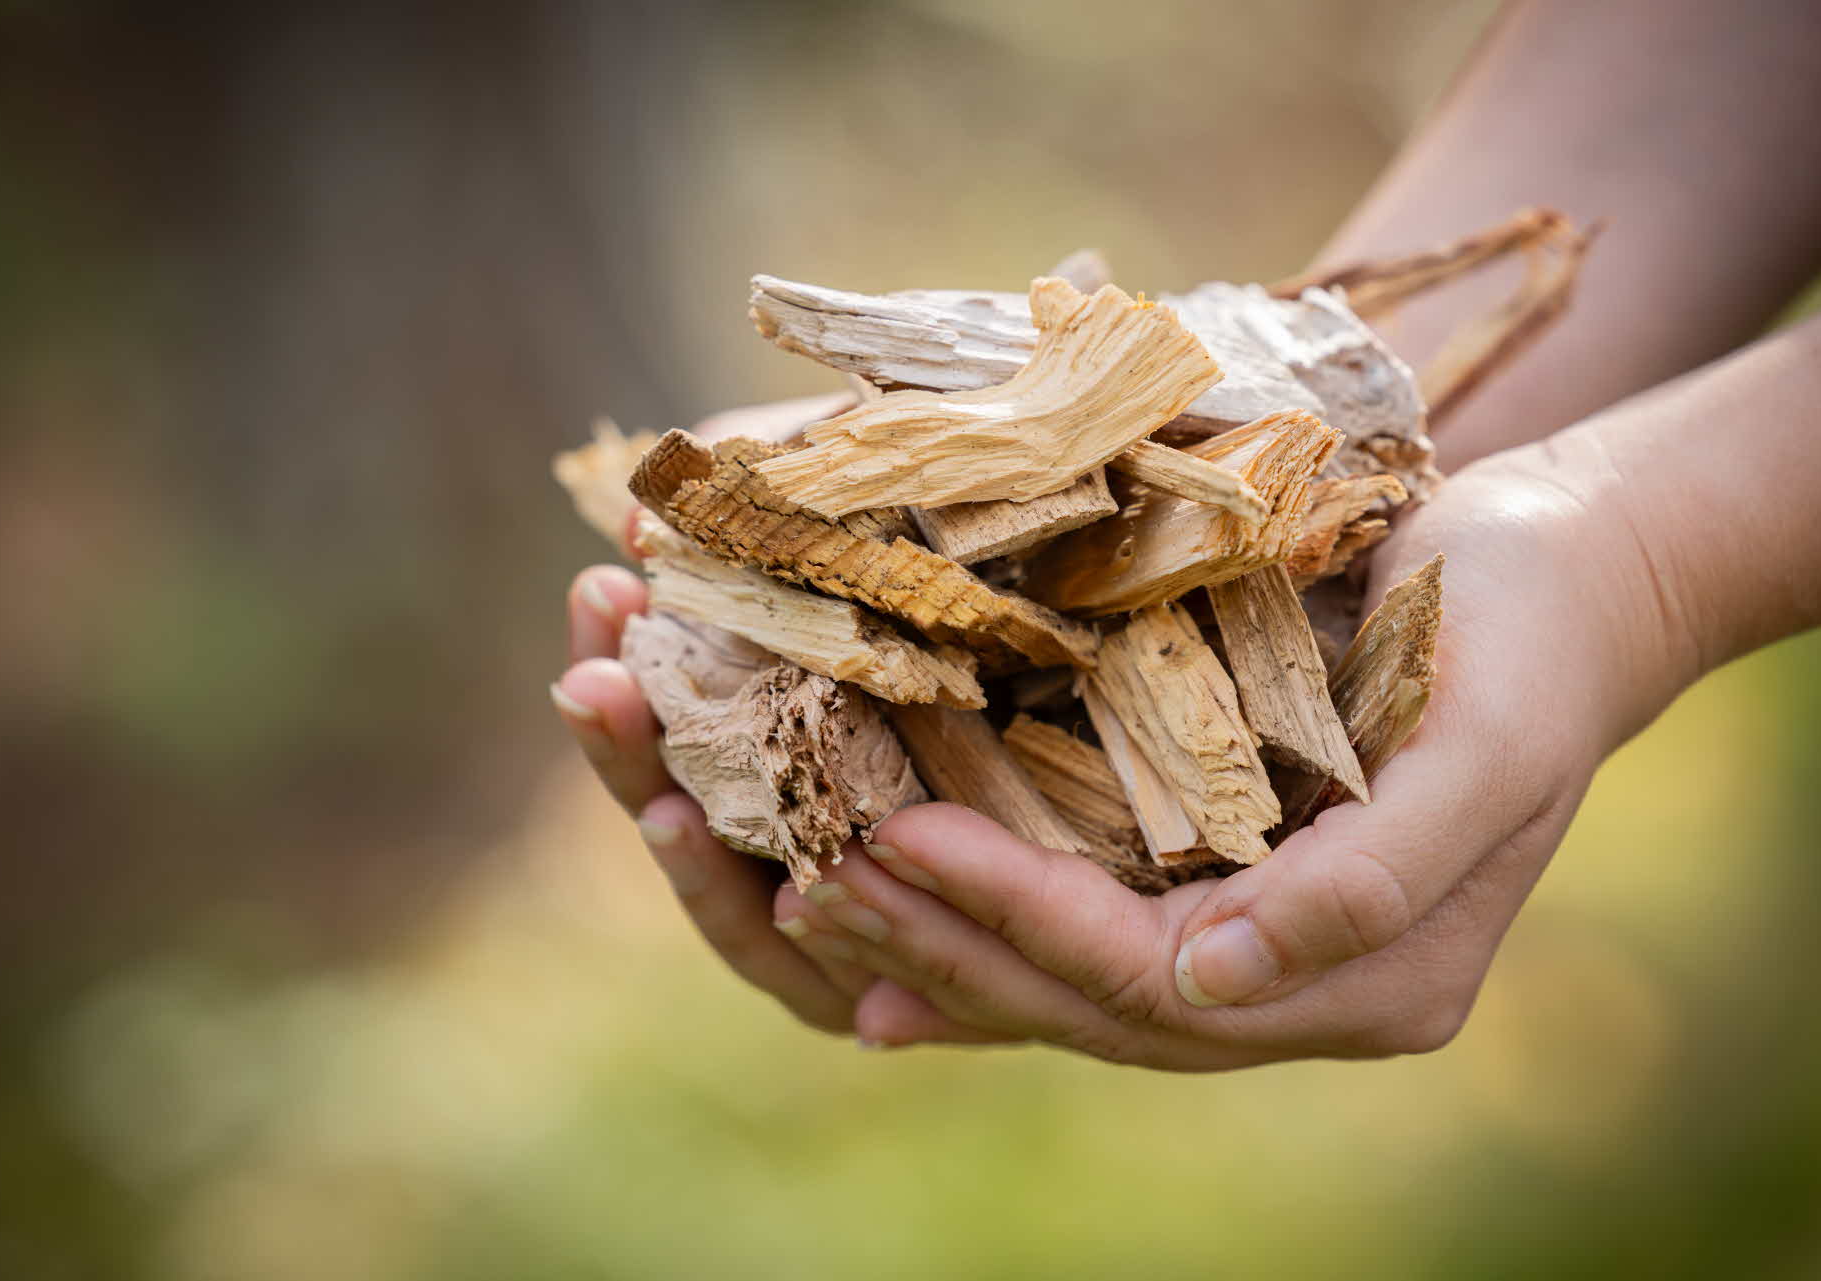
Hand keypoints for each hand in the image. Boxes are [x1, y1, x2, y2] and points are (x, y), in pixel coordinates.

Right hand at [550, 395, 1001, 1042]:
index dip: (629, 656)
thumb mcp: (930, 536)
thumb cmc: (1060, 605)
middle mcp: (823, 846)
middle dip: (628, 754)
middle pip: (692, 819)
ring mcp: (871, 934)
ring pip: (756, 922)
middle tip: (591, 678)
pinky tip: (806, 890)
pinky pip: (860, 991)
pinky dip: (825, 952)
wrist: (1229, 742)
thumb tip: (649, 508)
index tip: (602, 581)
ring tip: (668, 800)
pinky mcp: (943, 999)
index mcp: (807, 746)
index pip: (685, 713)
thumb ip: (805, 504)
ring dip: (696, 862)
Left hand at [773, 436, 1693, 1065]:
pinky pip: (1086, 934)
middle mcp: (1305, 991)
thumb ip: (1371, 881)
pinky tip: (889, 930)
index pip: (1156, 983)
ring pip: (1073, 984)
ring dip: (945, 943)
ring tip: (818, 894)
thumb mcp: (1485, 741)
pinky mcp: (1224, 891)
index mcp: (1377, 980)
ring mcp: (1263, 952)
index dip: (1021, 918)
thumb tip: (1213, 981)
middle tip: (816, 875)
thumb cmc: (1528, 634)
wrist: (1567, 581)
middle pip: (1092, 1003)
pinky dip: (987, 930)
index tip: (899, 834)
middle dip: (950, 941)